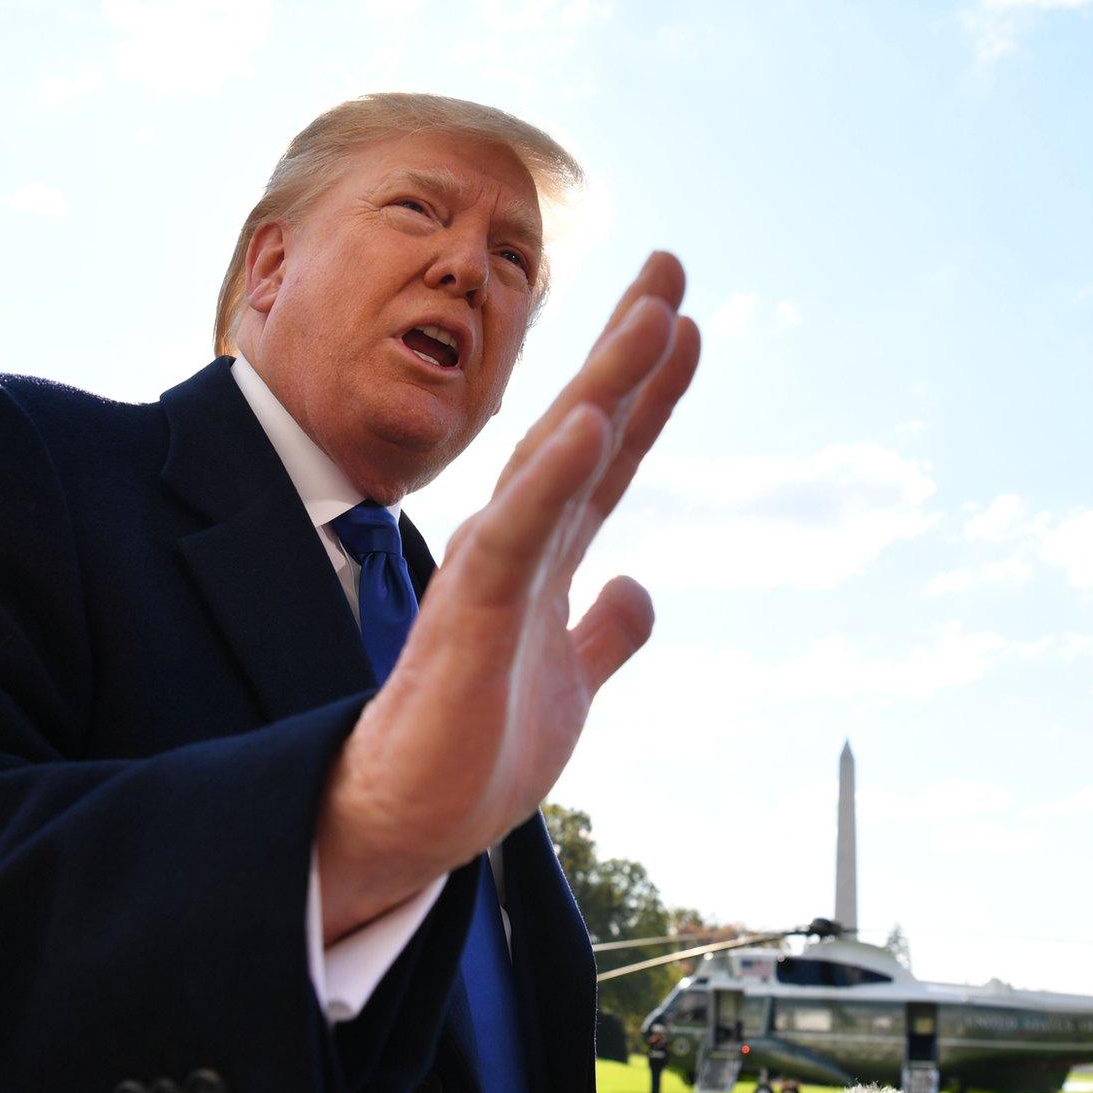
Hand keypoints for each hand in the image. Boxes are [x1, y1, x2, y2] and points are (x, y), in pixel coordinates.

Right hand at [317, 251, 699, 938]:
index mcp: (542, 561)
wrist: (404, 824)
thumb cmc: (473, 751)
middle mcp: (515, 548)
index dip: (648, 393)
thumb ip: (603, 631)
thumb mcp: (569, 684)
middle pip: (579, 430)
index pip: (604, 460)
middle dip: (627, 350)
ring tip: (653, 316)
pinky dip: (551, 478)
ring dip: (603, 386)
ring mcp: (488, 576)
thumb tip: (642, 587)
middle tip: (671, 268)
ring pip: (550, 463)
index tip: (688, 324)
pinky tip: (588, 426)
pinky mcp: (466, 619)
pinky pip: (514, 536)